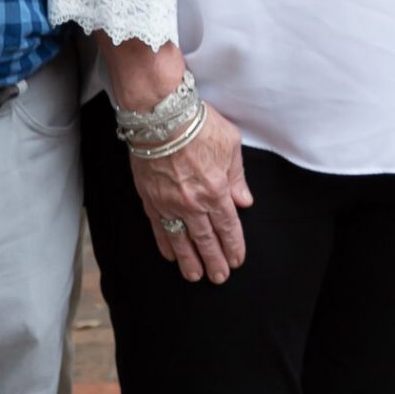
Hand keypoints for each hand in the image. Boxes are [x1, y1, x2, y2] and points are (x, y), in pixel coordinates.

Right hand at [130, 101, 254, 283]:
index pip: (228, 226)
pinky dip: (165, 244)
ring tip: (195, 276)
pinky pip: (159, 228)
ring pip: (181, 239)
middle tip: (219, 277)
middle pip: (206, 239)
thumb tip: (244, 200)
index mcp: (216, 190)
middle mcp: (193, 203)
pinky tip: (170, 255)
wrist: (160, 116)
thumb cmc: (198, 124)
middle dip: (214, 261)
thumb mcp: (231, 144)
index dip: (233, 246)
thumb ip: (238, 176)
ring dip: (190, 260)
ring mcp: (169, 203)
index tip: (237, 260)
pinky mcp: (150, 198)